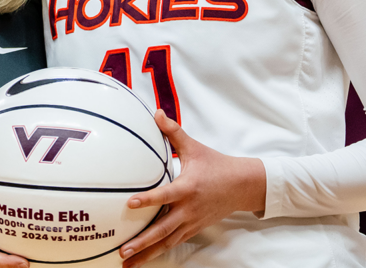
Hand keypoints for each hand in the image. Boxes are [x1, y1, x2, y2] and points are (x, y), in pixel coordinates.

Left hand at [119, 111, 264, 266]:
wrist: (242, 186)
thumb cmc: (216, 165)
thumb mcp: (194, 148)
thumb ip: (173, 132)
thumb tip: (156, 112)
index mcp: (187, 188)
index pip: (164, 195)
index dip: (147, 200)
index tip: (129, 204)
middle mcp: (188, 209)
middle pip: (163, 229)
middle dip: (142, 242)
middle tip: (123, 251)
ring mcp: (191, 222)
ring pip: (167, 242)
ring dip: (148, 253)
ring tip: (128, 264)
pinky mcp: (193, 229)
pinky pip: (174, 243)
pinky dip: (159, 252)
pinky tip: (144, 259)